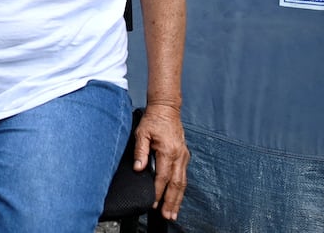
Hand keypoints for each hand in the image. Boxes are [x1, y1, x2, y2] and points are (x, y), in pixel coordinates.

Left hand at [134, 102, 188, 220]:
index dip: (158, 192)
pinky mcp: (184, 156)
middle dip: (171, 202)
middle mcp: (179, 156)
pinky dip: (180, 190)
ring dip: (178, 199)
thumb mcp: (141, 133)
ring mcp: (183, 156)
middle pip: (176, 184)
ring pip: (182, 183)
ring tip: (172, 212)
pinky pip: (183, 176)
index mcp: (168, 151)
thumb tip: (138, 168)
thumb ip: (140, 151)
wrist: (167, 109)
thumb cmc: (153, 120)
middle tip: (167, 215)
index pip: (163, 177)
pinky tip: (176, 197)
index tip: (153, 203)